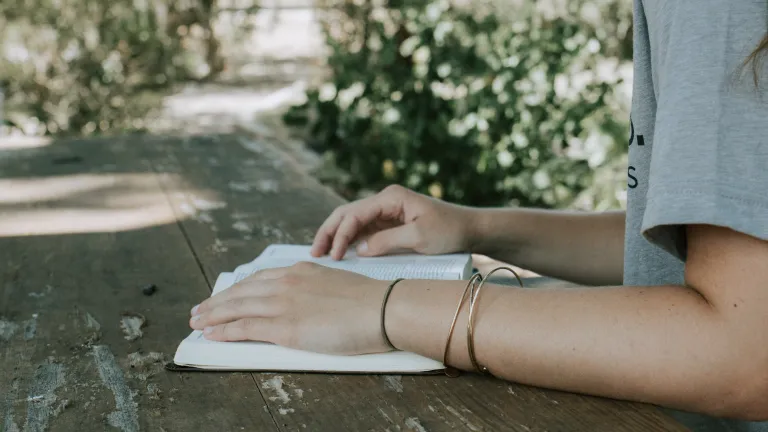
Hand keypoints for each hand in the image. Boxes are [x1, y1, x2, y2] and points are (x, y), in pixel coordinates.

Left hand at [189, 262, 391, 354]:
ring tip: (197, 321)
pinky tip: (213, 334)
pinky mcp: (286, 327)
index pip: (259, 279)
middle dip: (217, 301)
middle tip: (199, 309)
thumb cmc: (369, 301)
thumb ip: (314, 290)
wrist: (383, 308)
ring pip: (237, 308)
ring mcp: (285, 304)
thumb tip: (305, 303)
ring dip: (213, 315)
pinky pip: (246, 328)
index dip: (238, 288)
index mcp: (301, 270)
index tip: (225, 295)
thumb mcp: (336, 284)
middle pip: (242, 292)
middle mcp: (287, 283)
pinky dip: (225, 330)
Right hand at [311, 184, 476, 259]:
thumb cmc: (449, 231)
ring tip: (321, 254)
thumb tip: (360, 250)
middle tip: (314, 253)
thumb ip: (388, 242)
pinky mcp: (389, 223)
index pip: (355, 214)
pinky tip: (340, 253)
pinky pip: (363, 230)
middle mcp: (385, 201)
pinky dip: (349, 241)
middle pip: (346, 213)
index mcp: (391, 198)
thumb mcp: (420, 238)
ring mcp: (386, 212)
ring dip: (336, 236)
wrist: (470, 230)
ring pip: (352, 221)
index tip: (334, 257)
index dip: (340, 235)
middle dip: (329, 232)